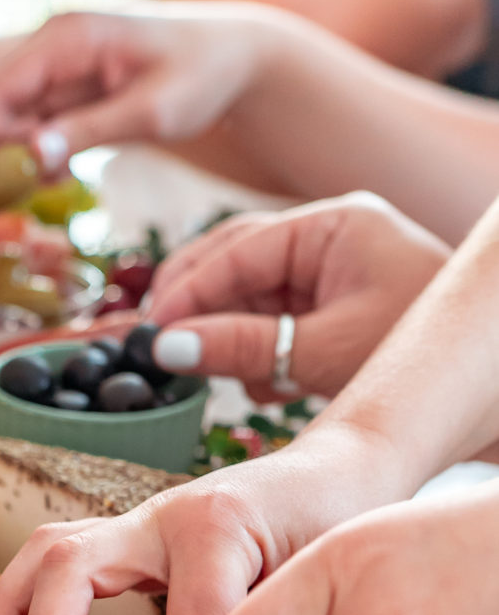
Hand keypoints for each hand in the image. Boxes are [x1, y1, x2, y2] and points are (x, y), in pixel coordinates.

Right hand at [0, 2, 276, 173]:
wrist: (236, 59)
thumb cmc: (201, 75)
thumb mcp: (150, 111)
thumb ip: (89, 132)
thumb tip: (32, 157)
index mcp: (69, 35)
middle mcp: (55, 44)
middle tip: (16, 195)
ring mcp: (60, 66)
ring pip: (12, 118)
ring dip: (19, 157)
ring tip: (60, 178)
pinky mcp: (70, 88)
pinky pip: (35, 125)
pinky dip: (41, 154)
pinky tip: (68, 170)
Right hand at [0, 419, 410, 614]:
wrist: (332, 477)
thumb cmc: (332, 530)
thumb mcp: (321, 588)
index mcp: (216, 525)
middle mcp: (159, 516)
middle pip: (72, 563)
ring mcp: (134, 524)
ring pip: (46, 554)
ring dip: (7, 613)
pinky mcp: (122, 539)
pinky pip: (53, 563)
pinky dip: (18, 605)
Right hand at [146, 194, 449, 397]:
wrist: (492, 390)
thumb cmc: (422, 357)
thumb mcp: (323, 353)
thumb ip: (242, 348)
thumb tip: (167, 348)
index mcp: (337, 223)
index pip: (239, 249)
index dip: (187, 291)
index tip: (150, 333)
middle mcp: (332, 238)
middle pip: (237, 261)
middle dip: (197, 306)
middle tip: (157, 349)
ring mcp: (334, 273)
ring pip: (252, 296)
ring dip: (226, 335)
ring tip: (209, 375)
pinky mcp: (335, 310)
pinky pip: (275, 322)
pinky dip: (258, 354)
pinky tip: (261, 387)